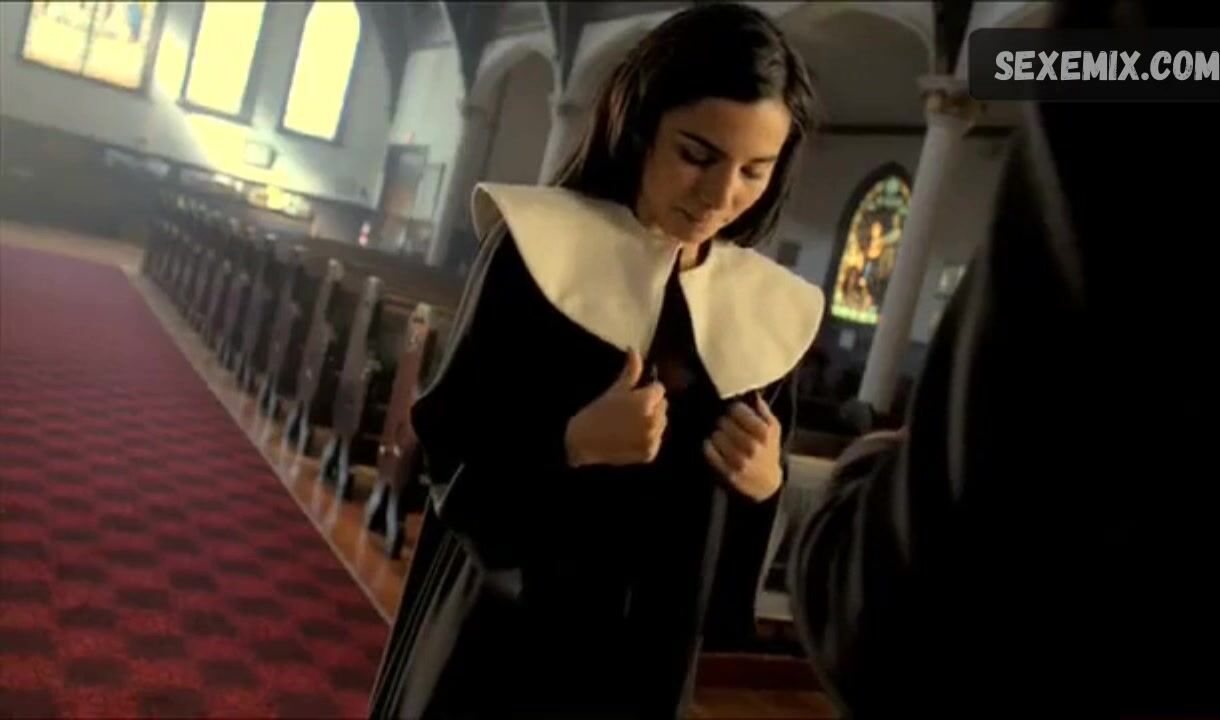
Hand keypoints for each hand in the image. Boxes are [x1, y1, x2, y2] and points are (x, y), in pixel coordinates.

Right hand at [565, 348, 667, 466]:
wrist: (583, 442)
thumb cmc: (598, 412)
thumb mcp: (615, 389)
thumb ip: (631, 370)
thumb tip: (634, 349)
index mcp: (646, 401)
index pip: (659, 389)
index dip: (647, 391)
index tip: (633, 396)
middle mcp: (653, 420)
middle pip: (663, 406)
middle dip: (651, 405)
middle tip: (629, 411)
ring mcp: (652, 438)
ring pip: (661, 423)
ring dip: (651, 421)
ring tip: (630, 424)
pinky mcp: (650, 453)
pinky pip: (656, 440)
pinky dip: (647, 439)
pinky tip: (630, 438)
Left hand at [704, 394, 782, 501]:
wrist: (766, 484)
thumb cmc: (769, 451)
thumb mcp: (774, 430)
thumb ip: (763, 410)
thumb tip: (752, 394)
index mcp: (764, 433)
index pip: (737, 410)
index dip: (734, 410)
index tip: (734, 413)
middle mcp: (752, 446)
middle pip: (724, 422)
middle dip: (724, 422)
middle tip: (726, 425)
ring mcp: (739, 460)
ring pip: (715, 435)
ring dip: (717, 434)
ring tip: (722, 436)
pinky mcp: (727, 472)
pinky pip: (709, 451)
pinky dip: (709, 446)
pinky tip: (714, 446)